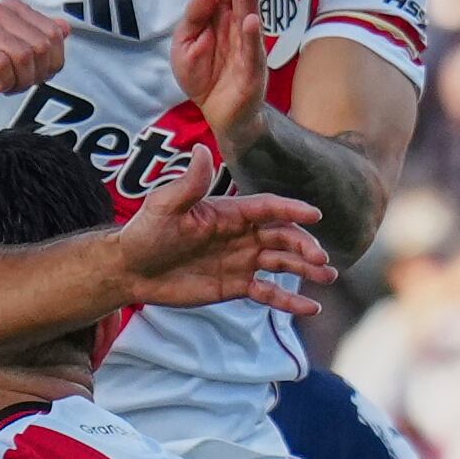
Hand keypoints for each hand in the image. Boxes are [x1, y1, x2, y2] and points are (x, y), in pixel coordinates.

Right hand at [0, 0, 72, 100]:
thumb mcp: (3, 47)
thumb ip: (33, 37)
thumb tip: (65, 28)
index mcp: (8, 8)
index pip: (53, 32)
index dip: (53, 62)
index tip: (34, 75)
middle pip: (43, 44)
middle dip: (39, 74)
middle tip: (20, 84)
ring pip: (26, 55)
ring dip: (22, 80)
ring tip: (7, 87)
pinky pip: (3, 64)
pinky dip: (6, 82)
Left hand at [113, 151, 330, 316]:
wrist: (131, 269)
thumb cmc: (146, 232)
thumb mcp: (165, 206)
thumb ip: (189, 184)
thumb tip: (203, 150)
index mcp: (229, 212)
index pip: (267, 208)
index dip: (291, 209)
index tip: (315, 214)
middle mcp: (241, 234)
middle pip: (281, 236)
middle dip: (304, 245)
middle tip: (321, 259)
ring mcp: (241, 260)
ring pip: (281, 263)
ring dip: (305, 269)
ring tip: (328, 276)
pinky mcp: (235, 286)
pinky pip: (268, 293)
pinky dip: (288, 300)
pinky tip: (310, 308)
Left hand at [171, 0, 269, 155]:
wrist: (217, 114)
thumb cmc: (202, 77)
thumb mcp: (184, 45)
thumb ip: (192, 18)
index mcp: (219, 18)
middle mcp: (236, 27)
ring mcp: (247, 47)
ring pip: (249, 18)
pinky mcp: (252, 71)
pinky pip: (252, 51)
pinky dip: (251, 36)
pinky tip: (251, 20)